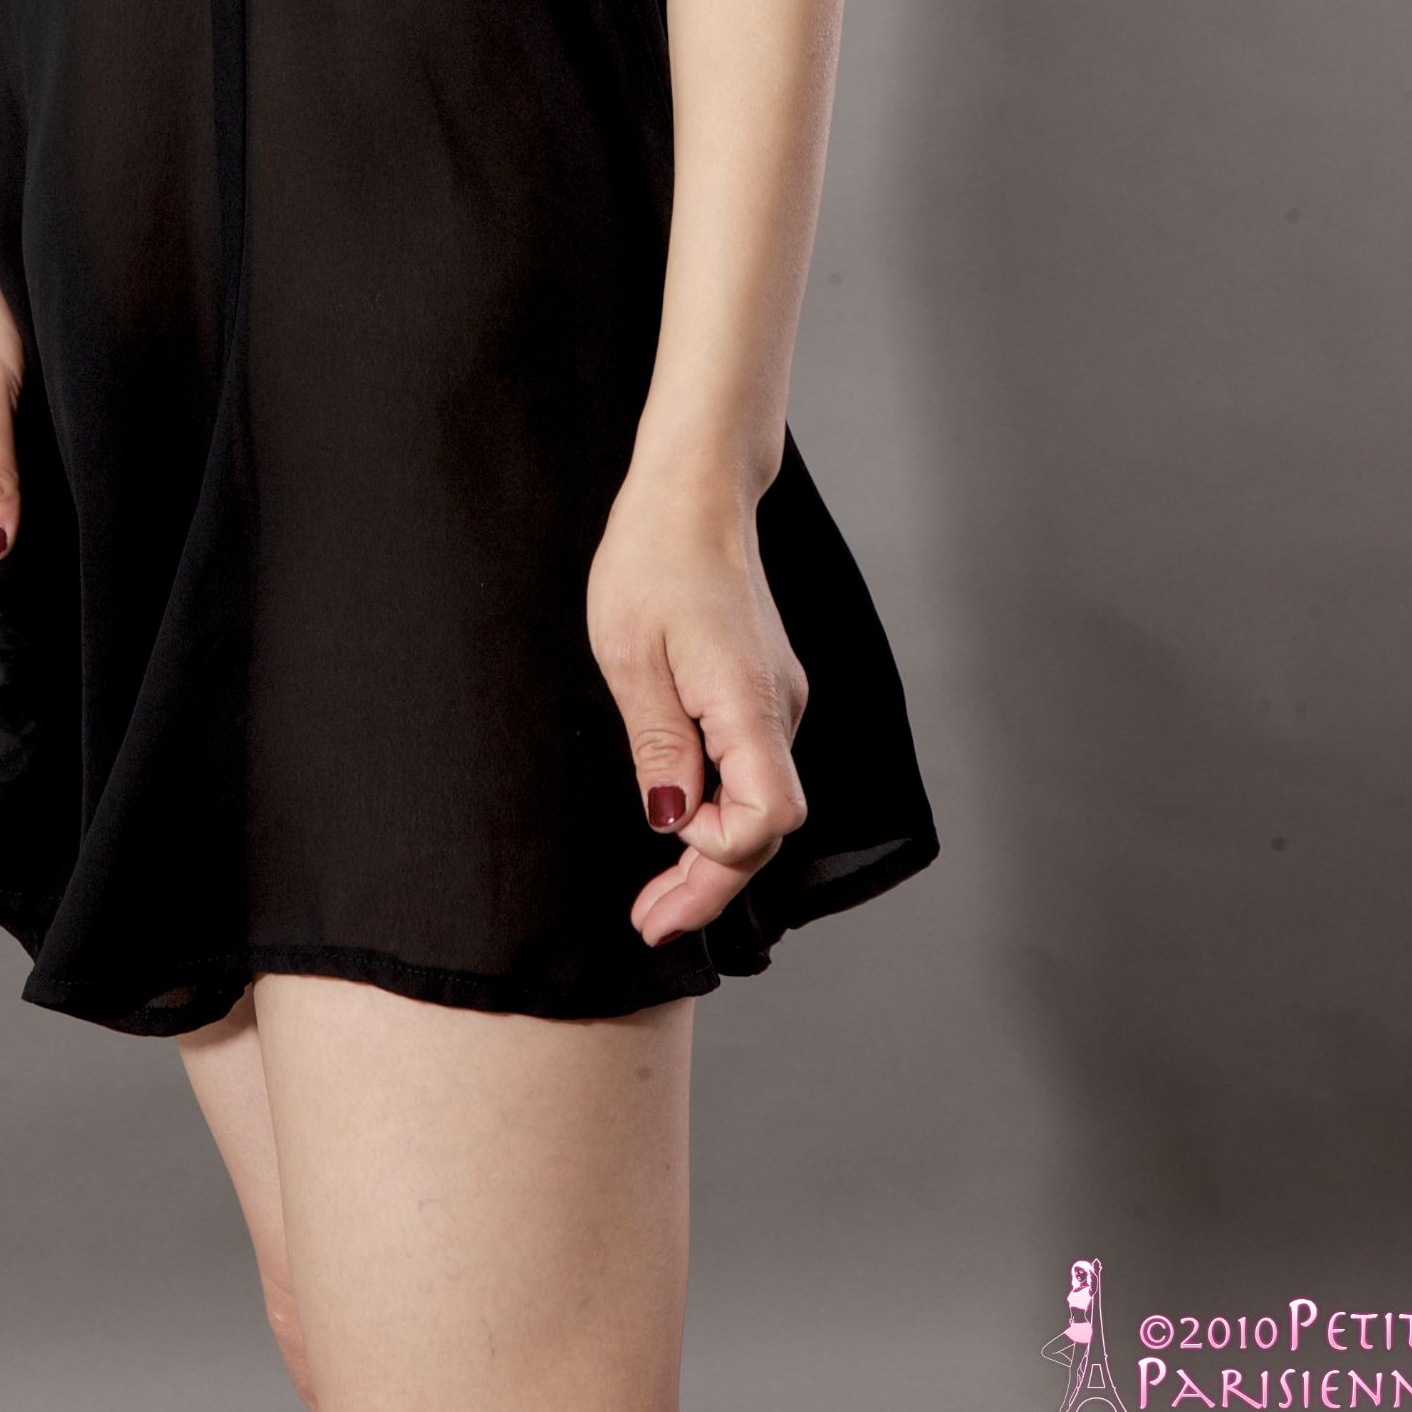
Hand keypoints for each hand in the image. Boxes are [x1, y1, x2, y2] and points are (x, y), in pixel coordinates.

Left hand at [586, 463, 808, 947]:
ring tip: (658, 896)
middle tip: (649, 923)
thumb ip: (658, 745)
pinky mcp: (766, 689)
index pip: (767, 818)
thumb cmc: (653, 556)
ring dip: (715, 853)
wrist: (694, 488)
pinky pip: (754, 770)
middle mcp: (780, 707)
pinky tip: (682, 823)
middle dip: (711, 885)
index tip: (659, 873)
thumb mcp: (631, 655)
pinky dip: (722, 811)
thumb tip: (670, 823)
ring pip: (762, 802)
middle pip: (767, 826)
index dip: (716, 860)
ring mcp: (779, 699)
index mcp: (749, 700)